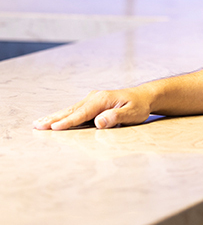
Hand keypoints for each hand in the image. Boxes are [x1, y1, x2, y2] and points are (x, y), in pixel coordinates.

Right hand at [33, 88, 152, 130]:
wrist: (144, 96)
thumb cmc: (139, 106)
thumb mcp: (133, 113)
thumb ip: (116, 117)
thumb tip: (99, 122)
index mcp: (103, 100)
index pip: (82, 114)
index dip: (67, 122)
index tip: (54, 128)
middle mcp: (95, 98)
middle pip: (71, 110)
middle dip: (53, 119)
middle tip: (37, 125)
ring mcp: (92, 99)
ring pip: (70, 110)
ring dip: (54, 117)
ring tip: (38, 123)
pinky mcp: (92, 103)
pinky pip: (75, 110)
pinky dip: (62, 115)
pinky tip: (53, 120)